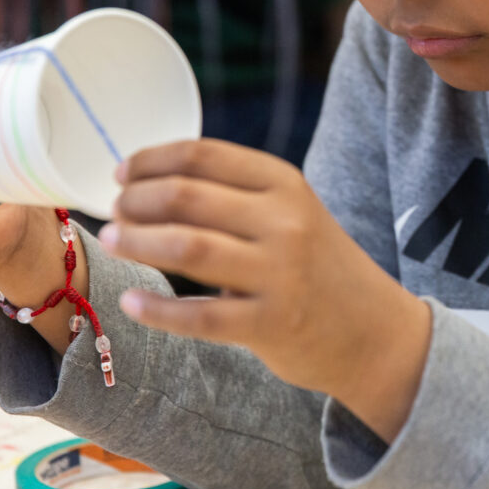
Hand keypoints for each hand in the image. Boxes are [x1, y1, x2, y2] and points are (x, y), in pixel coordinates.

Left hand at [100, 140, 431, 440]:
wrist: (376, 333)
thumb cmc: (321, 269)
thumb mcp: (295, 214)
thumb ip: (239, 197)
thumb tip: (153, 183)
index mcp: (286, 184)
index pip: (203, 155)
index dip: (151, 160)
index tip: (121, 171)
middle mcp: (284, 222)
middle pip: (186, 197)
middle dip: (135, 201)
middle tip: (113, 210)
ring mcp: (279, 274)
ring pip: (186, 248)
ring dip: (136, 242)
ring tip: (111, 241)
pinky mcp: (271, 325)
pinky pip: (199, 316)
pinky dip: (157, 309)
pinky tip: (132, 303)